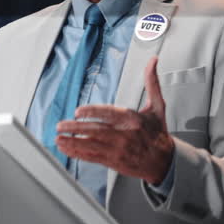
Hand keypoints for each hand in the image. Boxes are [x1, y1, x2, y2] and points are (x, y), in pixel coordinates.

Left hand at [55, 56, 174, 183]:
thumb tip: (153, 62)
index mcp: (133, 119)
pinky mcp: (113, 161)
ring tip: (59, 138)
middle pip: (96, 130)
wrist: (164, 161)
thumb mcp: (157, 106)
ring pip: (92, 145)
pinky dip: (78, 153)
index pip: (109, 113)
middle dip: (76, 128)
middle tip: (60, 125)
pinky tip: (66, 148)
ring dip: (73, 142)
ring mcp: (118, 150)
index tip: (78, 111)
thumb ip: (151, 83)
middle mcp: (124, 135)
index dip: (92, 112)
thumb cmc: (158, 132)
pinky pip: (92, 157)